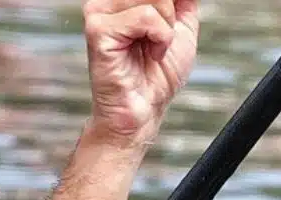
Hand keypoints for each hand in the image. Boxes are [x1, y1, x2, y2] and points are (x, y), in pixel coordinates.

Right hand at [82, 0, 198, 143]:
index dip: (172, 5)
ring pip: (154, 0)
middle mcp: (107, 1)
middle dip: (171, 15)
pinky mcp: (98, 29)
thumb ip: (182, 2)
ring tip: (153, 48)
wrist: (145, 108)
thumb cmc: (158, 74)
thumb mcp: (181, 28)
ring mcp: (99, 11)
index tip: (173, 22)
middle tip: (161, 40)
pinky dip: (160, 38)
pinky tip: (150, 53)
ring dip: (166, 30)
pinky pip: (147, 17)